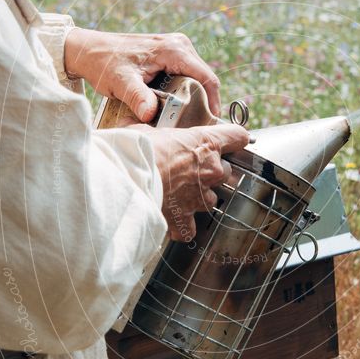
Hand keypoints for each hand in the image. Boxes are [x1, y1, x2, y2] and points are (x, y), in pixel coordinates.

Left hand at [64, 29, 220, 121]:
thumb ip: (137, 97)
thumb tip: (150, 115)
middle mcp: (179, 45)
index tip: (212, 121)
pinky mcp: (170, 54)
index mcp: (174, 49)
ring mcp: (176, 48)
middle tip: (197, 125)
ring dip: (194, 97)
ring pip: (197, 78)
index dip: (214, 101)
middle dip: (203, 101)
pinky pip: (187, 75)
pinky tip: (176, 106)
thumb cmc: (104, 62)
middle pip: (204, 78)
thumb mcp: (121, 82)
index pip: (206, 77)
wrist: (89, 50)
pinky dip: (185, 90)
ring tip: (187, 118)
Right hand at [135, 123, 249, 241]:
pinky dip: (181, 225)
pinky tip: (170, 218)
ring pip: (210, 199)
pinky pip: (191, 227)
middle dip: (209, 172)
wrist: (122, 178)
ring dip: (196, 197)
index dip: (234, 139)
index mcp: (205, 144)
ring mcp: (200, 197)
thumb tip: (149, 133)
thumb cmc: (135, 150)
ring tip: (175, 194)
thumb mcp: (149, 131)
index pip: (237, 137)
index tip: (230, 142)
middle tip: (186, 170)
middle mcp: (211, 171)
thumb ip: (162, 135)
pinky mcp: (186, 219)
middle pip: (225, 171)